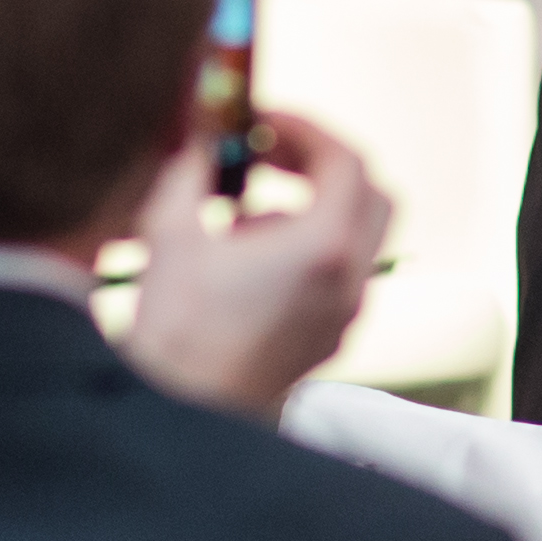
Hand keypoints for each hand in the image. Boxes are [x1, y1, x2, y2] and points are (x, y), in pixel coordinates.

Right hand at [125, 110, 394, 424]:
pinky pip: (337, 273)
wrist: (185, 419)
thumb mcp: (170, 233)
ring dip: (311, 207)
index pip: (345, 160)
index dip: (306, 128)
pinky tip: (245, 261)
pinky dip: (307, 247)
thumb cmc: (176, 335)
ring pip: (356, 235)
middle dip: (321, 163)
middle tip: (268, 154)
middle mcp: (348, 280)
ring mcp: (345, 313)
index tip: (263, 121)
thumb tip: (203, 136)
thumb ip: (193, 170)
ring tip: (240, 217)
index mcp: (323, 248)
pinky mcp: (329, 338)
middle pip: (370, 193)